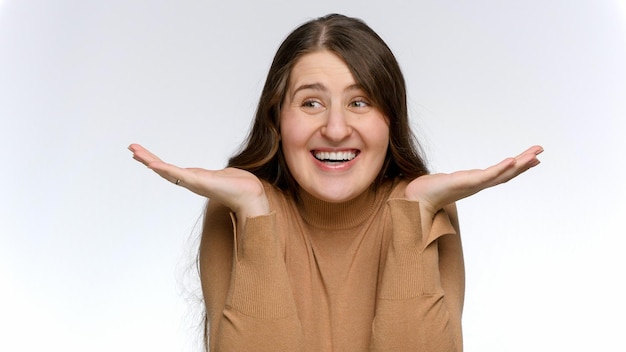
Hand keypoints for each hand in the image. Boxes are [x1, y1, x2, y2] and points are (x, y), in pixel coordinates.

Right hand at [128, 144, 268, 217]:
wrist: (250, 195)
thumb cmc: (241, 187)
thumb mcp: (226, 176)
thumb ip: (222, 176)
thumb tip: (227, 174)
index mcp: (196, 179)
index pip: (172, 170)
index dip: (157, 163)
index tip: (144, 155)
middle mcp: (191, 181)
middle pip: (164, 169)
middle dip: (147, 159)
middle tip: (131, 148)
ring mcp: (193, 182)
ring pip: (166, 170)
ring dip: (149, 161)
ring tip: (135, 152)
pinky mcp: (198, 182)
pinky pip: (177, 174)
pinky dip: (164, 169)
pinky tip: (152, 164)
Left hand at [406, 145, 543, 214]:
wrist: (415, 200)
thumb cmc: (428, 192)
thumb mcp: (446, 182)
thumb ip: (454, 181)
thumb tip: (454, 179)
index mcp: (475, 183)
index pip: (501, 174)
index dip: (517, 168)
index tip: (532, 158)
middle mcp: (477, 185)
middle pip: (506, 173)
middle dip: (524, 163)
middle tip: (540, 151)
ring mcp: (473, 185)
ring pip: (501, 174)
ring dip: (519, 165)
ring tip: (534, 155)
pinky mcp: (465, 183)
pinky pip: (487, 176)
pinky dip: (500, 169)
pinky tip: (512, 160)